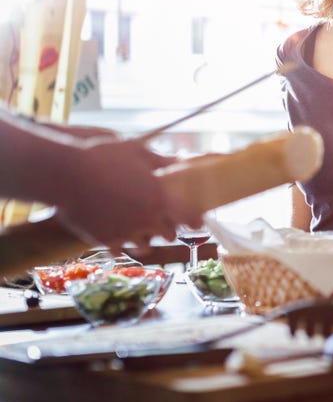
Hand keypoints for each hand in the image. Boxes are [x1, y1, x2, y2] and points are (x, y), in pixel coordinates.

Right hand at [54, 137, 200, 248]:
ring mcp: (125, 232)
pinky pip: (120, 249)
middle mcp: (147, 219)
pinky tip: (119, 237)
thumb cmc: (103, 156)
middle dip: (170, 229)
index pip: (190, 217)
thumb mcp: (138, 152)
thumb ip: (162, 161)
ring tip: (143, 230)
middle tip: (169, 224)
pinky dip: (122, 245)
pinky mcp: (104, 240)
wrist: (65, 172)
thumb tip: (180, 160)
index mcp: (160, 198)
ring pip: (146, 245)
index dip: (196, 220)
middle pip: (169, 234)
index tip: (199, 222)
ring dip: (148, 238)